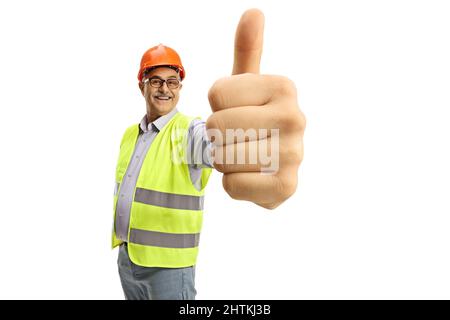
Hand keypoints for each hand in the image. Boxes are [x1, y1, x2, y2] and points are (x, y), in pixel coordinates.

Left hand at [206, 9, 305, 208]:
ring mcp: (295, 154)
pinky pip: (232, 186)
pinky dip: (233, 185)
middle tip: (236, 138)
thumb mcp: (248, 85)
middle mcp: (296, 117)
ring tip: (244, 156)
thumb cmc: (252, 118)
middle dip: (217, 137)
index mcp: (284, 87)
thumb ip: (247, 51)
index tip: (236, 111)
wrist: (269, 162)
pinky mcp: (287, 186)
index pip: (216, 94)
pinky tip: (251, 176)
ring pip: (222, 157)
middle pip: (217, 126)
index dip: (216, 107)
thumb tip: (253, 13)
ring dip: (223, 161)